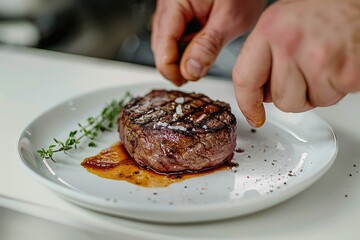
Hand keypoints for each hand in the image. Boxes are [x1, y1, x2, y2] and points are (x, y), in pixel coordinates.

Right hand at [151, 0, 265, 85]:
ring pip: (167, 44)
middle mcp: (168, 6)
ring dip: (182, 57)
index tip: (188, 80)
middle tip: (197, 73)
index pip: (162, 49)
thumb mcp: (230, 18)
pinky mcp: (180, 13)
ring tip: (202, 59)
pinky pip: (176, 36)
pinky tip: (201, 48)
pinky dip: (186, 48)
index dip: (173, 70)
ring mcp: (172, 10)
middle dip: (177, 65)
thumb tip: (190, 71)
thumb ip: (208, 46)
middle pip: (161, 48)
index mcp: (175, 4)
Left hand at [233, 0, 359, 127]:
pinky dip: (338, 87)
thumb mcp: (282, 21)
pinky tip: (339, 64)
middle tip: (307, 71)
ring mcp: (318, 59)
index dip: (247, 103)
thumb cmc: (326, 7)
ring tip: (325, 63)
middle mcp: (290, 43)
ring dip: (316, 92)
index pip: (245, 78)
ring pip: (307, 104)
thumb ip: (265, 55)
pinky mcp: (345, 73)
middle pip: (281, 100)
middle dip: (294, 95)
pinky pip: (333, 99)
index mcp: (270, 29)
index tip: (252, 114)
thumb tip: (262, 94)